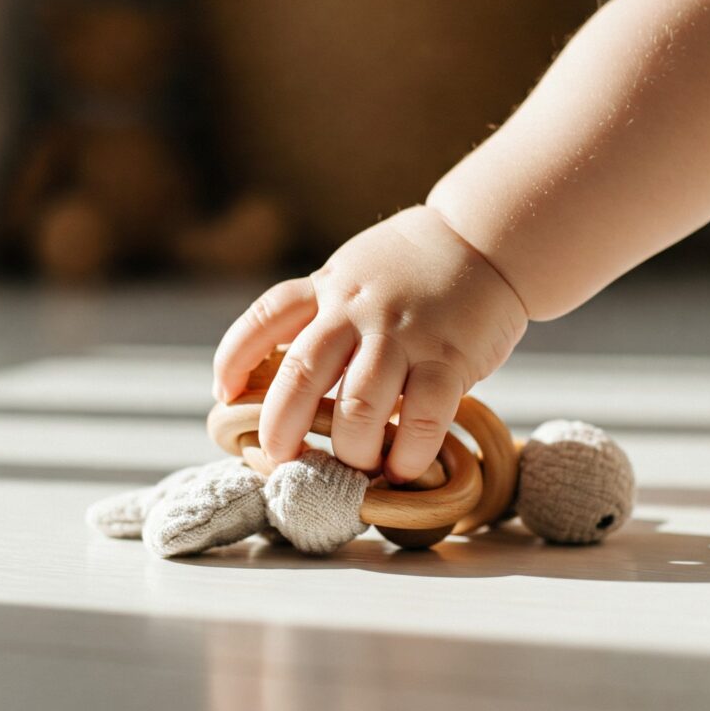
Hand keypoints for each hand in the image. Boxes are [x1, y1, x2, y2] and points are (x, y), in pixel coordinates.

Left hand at [212, 206, 527, 481]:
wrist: (486, 240)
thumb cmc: (411, 269)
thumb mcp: (352, 273)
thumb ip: (321, 313)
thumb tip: (283, 373)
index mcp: (327, 288)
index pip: (263, 319)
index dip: (233, 360)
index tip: (223, 396)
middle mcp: (356, 309)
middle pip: (300, 373)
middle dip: (280, 427)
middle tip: (279, 460)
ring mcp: (402, 334)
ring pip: (358, 405)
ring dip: (349, 449)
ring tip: (352, 469)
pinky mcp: (449, 357)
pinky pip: (422, 417)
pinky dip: (408, 454)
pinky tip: (401, 470)